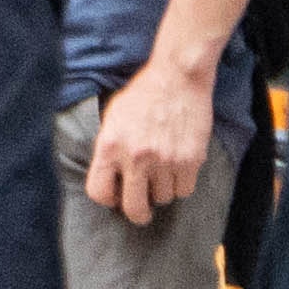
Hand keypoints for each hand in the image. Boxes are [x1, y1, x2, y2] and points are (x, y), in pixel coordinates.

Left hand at [84, 44, 218, 222]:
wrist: (178, 76)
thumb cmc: (143, 95)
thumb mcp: (114, 117)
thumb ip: (109, 149)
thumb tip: (110, 180)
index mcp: (111, 145)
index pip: (99, 192)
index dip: (107, 198)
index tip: (116, 196)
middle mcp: (136, 156)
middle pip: (134, 209)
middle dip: (138, 212)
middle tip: (142, 208)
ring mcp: (165, 160)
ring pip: (163, 198)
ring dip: (162, 189)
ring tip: (163, 169)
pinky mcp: (190, 160)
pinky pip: (184, 190)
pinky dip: (181, 183)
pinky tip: (178, 166)